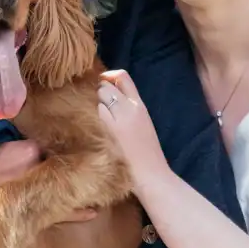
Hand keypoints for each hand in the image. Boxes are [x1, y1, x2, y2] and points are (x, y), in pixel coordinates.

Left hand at [97, 70, 169, 186]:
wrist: (151, 171)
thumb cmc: (148, 152)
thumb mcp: (143, 123)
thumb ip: (131, 109)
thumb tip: (114, 98)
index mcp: (140, 105)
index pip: (123, 77)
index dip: (110, 75)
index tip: (105, 82)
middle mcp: (130, 107)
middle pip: (106, 86)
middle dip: (100, 93)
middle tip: (102, 106)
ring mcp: (119, 118)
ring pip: (100, 99)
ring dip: (98, 105)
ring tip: (104, 119)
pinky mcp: (110, 129)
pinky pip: (98, 112)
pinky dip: (97, 117)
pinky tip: (101, 128)